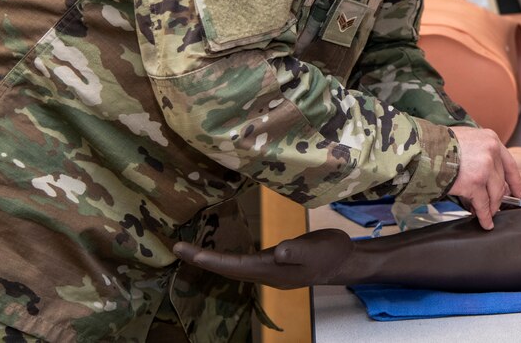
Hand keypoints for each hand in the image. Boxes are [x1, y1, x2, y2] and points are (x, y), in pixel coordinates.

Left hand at [173, 229, 354, 289]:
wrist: (343, 262)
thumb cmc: (332, 253)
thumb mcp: (317, 248)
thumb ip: (297, 250)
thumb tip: (276, 251)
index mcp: (273, 270)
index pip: (235, 266)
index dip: (211, 259)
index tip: (188, 251)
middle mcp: (265, 273)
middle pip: (227, 269)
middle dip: (202, 259)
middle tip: (177, 247)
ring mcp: (268, 269)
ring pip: (233, 267)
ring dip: (211, 259)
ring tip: (189, 249)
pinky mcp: (272, 262)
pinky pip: (241, 262)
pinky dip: (225, 257)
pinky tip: (219, 250)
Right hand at [448, 126, 520, 229]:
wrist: (424, 150)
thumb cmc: (438, 144)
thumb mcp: (465, 138)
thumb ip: (479, 150)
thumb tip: (485, 168)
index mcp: (490, 139)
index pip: (510, 163)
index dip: (515, 181)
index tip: (518, 192)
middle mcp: (491, 152)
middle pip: (501, 181)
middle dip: (498, 197)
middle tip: (495, 206)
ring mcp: (485, 168)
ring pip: (495, 194)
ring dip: (492, 207)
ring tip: (488, 215)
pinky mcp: (475, 184)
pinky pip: (483, 205)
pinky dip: (485, 216)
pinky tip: (484, 222)